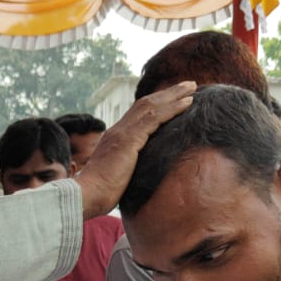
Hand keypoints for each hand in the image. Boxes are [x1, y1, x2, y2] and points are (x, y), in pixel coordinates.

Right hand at [74, 80, 195, 219]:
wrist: (87, 195)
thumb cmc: (100, 194)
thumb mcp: (117, 177)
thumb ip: (128, 169)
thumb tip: (141, 176)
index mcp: (116, 138)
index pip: (138, 114)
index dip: (157, 104)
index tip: (174, 99)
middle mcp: (119, 130)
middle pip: (146, 103)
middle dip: (168, 93)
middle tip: (188, 85)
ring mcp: (123, 133)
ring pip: (152, 106)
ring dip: (174, 95)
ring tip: (192, 87)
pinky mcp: (129, 139)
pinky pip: (155, 118)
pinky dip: (172, 108)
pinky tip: (188, 103)